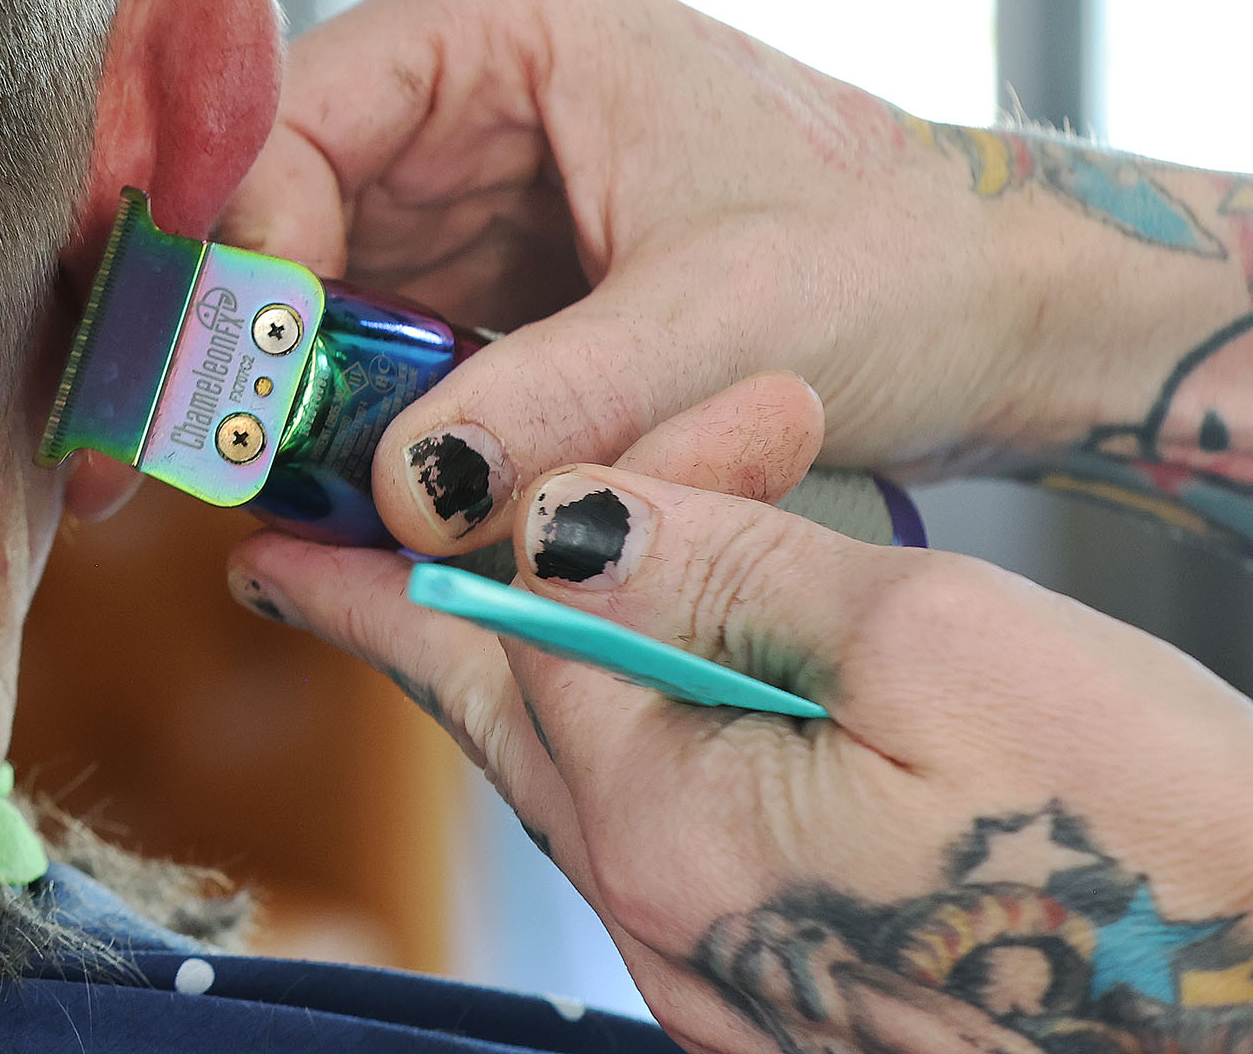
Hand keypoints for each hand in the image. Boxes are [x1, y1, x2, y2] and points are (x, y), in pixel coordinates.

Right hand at [217, 0, 1249, 555]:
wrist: (998, 308)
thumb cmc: (897, 263)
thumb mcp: (724, 329)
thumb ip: (560, 403)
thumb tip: (404, 490)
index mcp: (497, 9)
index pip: (291, 111)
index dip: (247, 248)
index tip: (239, 386)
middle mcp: (449, 69)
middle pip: (272, 197)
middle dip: (250, 332)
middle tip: (214, 463)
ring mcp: (450, 164)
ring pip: (301, 276)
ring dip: (290, 387)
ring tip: (279, 493)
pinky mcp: (465, 257)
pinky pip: (360, 334)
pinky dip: (350, 415)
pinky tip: (342, 490)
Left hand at [231, 379, 1252, 1053]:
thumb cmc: (1164, 849)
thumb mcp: (942, 652)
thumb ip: (726, 572)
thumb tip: (558, 515)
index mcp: (667, 824)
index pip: (531, 612)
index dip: (546, 502)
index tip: (521, 465)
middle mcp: (661, 924)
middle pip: (495, 721)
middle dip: (412, 617)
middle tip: (298, 567)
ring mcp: (722, 989)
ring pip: (572, 790)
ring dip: (528, 677)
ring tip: (440, 612)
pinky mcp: (789, 1014)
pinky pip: (657, 857)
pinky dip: (630, 757)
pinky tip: (638, 716)